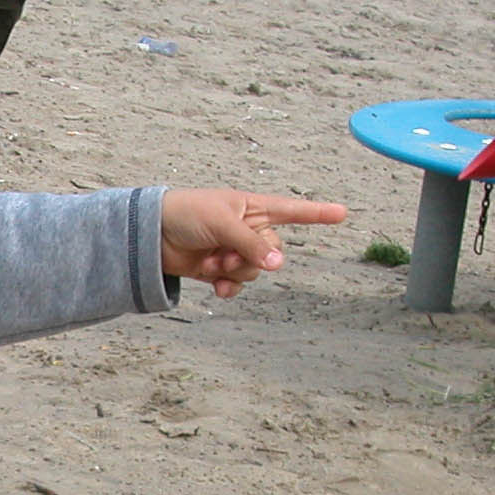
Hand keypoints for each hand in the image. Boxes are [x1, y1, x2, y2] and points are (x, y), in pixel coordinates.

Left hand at [159, 188, 347, 297]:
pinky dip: (230, 287)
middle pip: (272, 250)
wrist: (151, 234)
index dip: (317, 213)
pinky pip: (238, 284)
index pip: (292, 210)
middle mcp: (248, 229)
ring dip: (237, 271)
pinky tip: (216, 285)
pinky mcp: (219, 269)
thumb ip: (250, 243)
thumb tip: (277, 264)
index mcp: (252, 207)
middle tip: (228, 252)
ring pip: (255, 270)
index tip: (342, 213)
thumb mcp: (222, 223)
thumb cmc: (185, 213)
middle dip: (253, 256)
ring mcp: (234, 250)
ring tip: (214, 261)